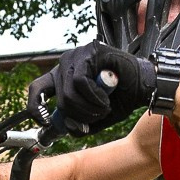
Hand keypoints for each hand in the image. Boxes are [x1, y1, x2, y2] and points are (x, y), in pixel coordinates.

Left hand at [28, 41, 156, 135]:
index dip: (35, 107)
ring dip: (88, 108)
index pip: (37, 89)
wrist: (143, 87)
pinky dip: (94, 96)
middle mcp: (66, 65)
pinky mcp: (89, 52)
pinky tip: (106, 99)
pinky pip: (80, 81)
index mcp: (62, 78)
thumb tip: (67, 127)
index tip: (45, 120)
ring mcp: (77, 56)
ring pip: (68, 92)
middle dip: (78, 115)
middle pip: (59, 98)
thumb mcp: (94, 118)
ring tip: (104, 107)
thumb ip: (78, 125)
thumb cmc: (120, 99)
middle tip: (97, 116)